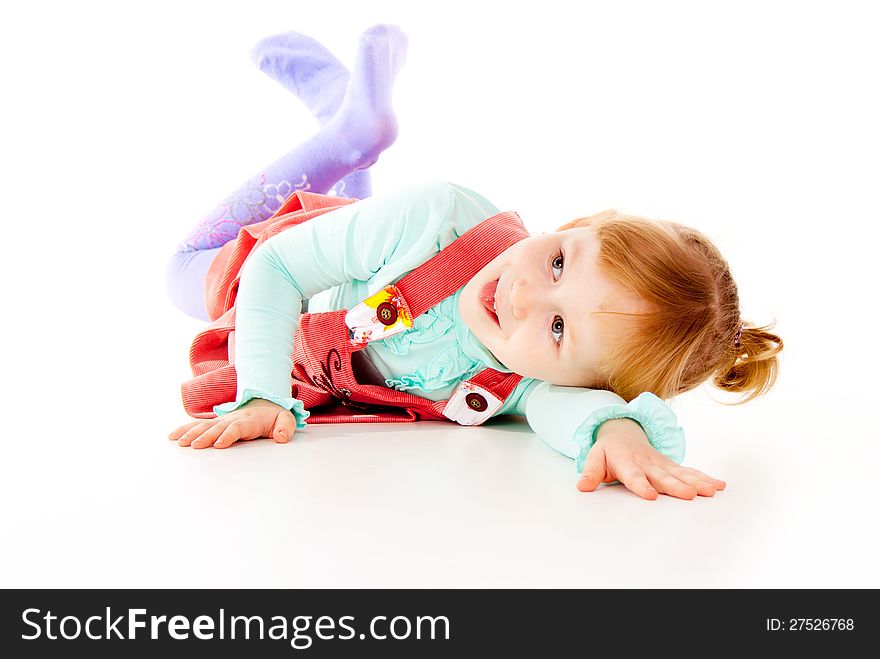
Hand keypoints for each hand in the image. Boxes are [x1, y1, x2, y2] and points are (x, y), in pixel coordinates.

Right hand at [168, 398, 297, 448]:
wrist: (266, 403)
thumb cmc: (275, 415)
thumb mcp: (286, 420)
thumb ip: (285, 428)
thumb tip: (280, 438)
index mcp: (249, 420)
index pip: (237, 428)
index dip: (228, 435)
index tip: (219, 445)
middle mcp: (233, 419)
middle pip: (217, 427)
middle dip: (206, 436)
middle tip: (194, 445)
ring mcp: (223, 420)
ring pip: (205, 426)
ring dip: (192, 433)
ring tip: (179, 442)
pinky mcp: (216, 423)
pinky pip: (199, 425)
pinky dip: (185, 429)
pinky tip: (173, 436)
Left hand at [576, 418, 725, 499]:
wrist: (623, 432)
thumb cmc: (608, 451)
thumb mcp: (595, 458)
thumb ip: (591, 473)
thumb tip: (582, 487)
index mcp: (628, 463)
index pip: (634, 477)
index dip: (641, 486)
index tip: (651, 496)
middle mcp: (648, 464)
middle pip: (663, 477)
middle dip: (677, 486)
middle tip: (690, 494)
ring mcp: (662, 465)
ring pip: (681, 474)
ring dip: (697, 482)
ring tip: (712, 491)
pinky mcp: (671, 467)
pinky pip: (689, 472)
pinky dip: (704, 478)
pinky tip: (719, 486)